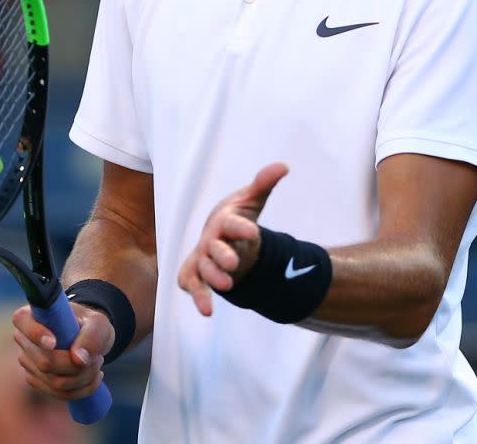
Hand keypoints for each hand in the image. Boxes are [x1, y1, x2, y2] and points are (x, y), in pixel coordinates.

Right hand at [12, 303, 113, 402]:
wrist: (89, 339)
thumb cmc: (90, 325)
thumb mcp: (98, 323)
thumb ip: (91, 336)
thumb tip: (78, 360)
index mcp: (32, 314)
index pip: (22, 320)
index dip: (36, 333)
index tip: (54, 342)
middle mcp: (24, 338)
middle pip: (45, 363)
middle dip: (77, 366)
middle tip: (98, 357)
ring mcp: (28, 362)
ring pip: (55, 382)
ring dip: (84, 378)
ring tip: (97, 363)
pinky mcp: (36, 380)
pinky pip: (58, 394)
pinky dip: (81, 390)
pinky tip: (93, 377)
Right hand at [178, 161, 287, 315]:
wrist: (221, 239)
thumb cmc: (236, 219)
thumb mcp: (251, 202)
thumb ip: (263, 184)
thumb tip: (283, 166)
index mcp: (224, 221)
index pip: (230, 222)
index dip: (240, 226)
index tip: (253, 230)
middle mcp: (210, 240)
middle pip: (213, 248)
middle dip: (221, 255)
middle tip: (233, 263)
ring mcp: (202, 258)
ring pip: (203, 268)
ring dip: (213, 278)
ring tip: (227, 286)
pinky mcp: (196, 274)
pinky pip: (192, 285)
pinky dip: (198, 297)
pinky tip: (208, 310)